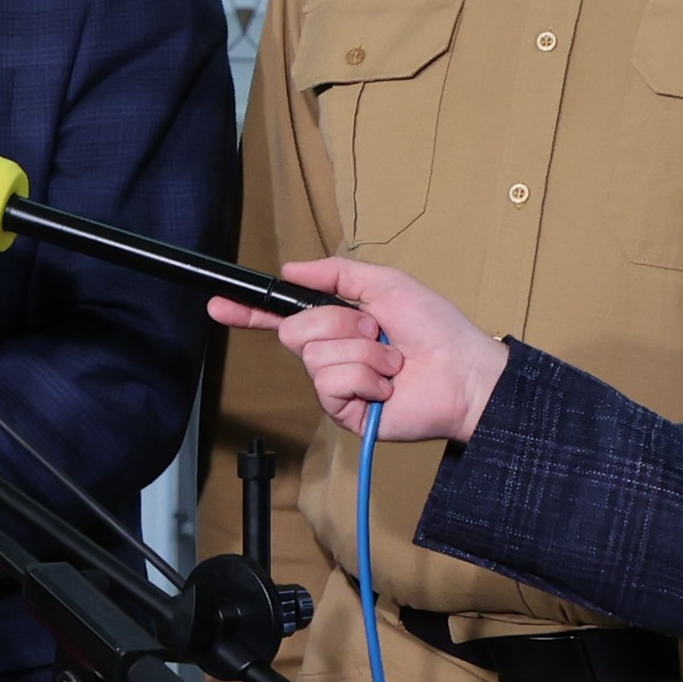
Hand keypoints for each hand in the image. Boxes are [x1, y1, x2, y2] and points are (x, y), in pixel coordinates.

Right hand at [206, 258, 505, 444]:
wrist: (465, 372)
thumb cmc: (436, 329)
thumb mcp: (385, 283)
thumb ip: (335, 273)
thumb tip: (289, 268)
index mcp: (336, 324)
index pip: (281, 317)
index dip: (248, 312)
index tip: (217, 304)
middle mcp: (330, 354)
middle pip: (294, 332)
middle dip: (338, 324)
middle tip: (375, 331)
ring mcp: (336, 386)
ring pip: (316, 357)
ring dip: (362, 352)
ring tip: (392, 361)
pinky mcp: (345, 412)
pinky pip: (332, 383)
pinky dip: (366, 377)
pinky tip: (387, 385)